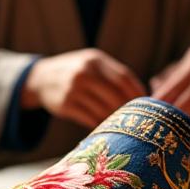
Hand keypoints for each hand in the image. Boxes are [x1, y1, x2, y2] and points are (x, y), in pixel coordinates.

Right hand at [21, 48, 145, 127]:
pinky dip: (101, 125)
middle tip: (138, 119)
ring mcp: (73, 90)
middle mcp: (84, 73)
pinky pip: (90, 119)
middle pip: (115, 96)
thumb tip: (143, 96)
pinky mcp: (65, 106)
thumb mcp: (92, 63)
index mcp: (94, 60)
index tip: (148, 104)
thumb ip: (113, 75)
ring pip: (103, 110)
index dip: (138, 93)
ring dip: (116, 120)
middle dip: (129, 110)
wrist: (41, 78)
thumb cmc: (76, 72)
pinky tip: (107, 127)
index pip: (124, 78)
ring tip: (124, 125)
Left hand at [150, 43, 189, 122]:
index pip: (185, 75)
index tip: (156, 102)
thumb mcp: (179, 68)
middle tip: (164, 116)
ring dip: (188, 114)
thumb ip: (166, 79)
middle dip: (180, 105)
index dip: (169, 91)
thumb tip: (155, 88)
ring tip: (172, 121)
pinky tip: (185, 122)